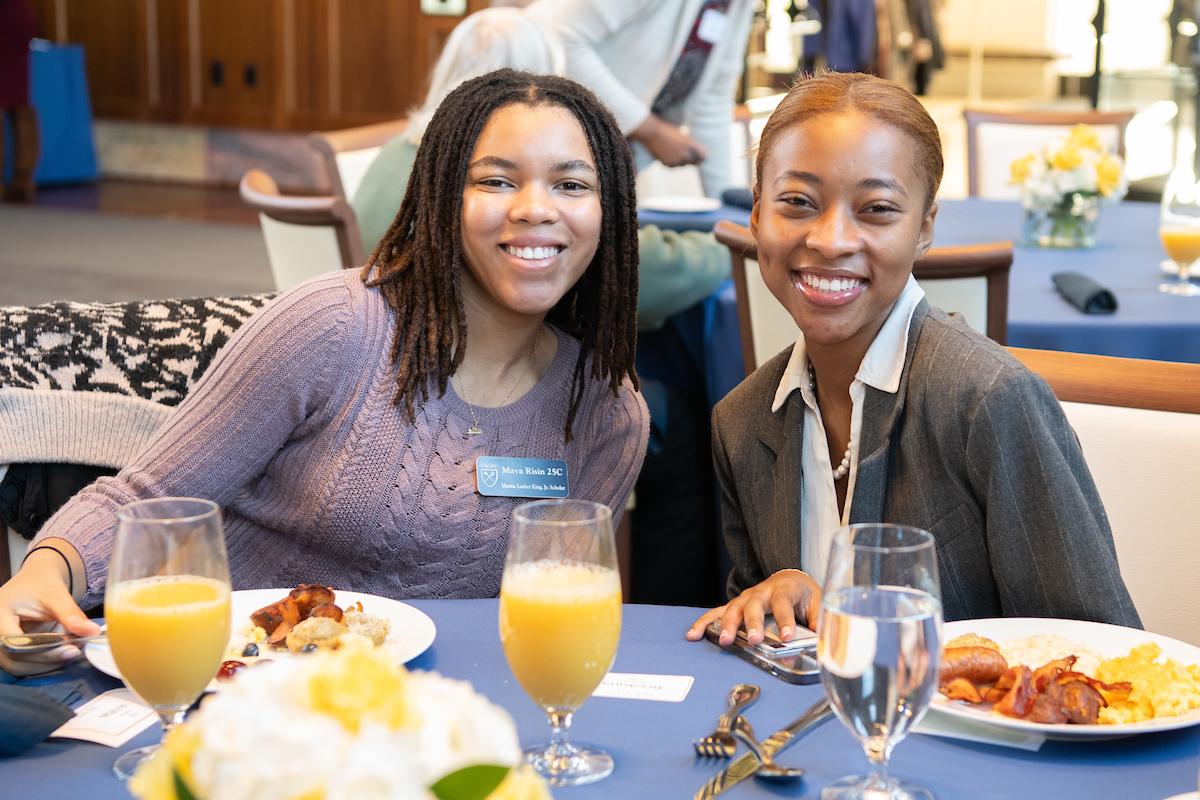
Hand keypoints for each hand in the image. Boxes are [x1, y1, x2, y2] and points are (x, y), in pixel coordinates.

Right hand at [0, 546, 99, 675]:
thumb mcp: (57, 596)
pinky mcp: (4, 650)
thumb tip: (91, 632)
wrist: (33, 582)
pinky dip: (42, 662)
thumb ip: (71, 615)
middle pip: (15, 658)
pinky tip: (57, 650)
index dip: (43, 650)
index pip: (16, 642)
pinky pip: (20, 665)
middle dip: (48, 658)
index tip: (70, 649)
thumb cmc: (40, 585)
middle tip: (75, 649)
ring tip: (68, 647)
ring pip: (17, 666)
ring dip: (46, 662)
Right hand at [629, 114, 707, 166]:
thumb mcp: (683, 135)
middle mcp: (686, 155)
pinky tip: (669, 154)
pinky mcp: (668, 164)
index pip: (703, 155)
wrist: (652, 133)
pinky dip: (672, 162)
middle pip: (694, 162)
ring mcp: (677, 161)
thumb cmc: (667, 131)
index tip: (702, 155)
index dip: (702, 154)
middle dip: (693, 158)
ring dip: (682, 161)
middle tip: (688, 153)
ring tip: (676, 152)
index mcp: (692, 145)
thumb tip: (698, 151)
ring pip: (683, 165)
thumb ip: (691, 143)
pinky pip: (674, 166)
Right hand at [686, 569, 822, 645]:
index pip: (783, 603)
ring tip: (725, 641)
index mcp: (784, 588)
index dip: (785, 620)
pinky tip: (694, 634)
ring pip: (733, 609)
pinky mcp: (735, 606)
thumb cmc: (802, 593)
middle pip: (754, 604)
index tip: (788, 637)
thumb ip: (820, 620)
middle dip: (753, 623)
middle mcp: (762, 591)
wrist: (788, 578)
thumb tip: (826, 641)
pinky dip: (705, 623)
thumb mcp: (817, 601)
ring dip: (728, 625)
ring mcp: (745, 598)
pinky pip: (717, 613)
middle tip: (755, 639)